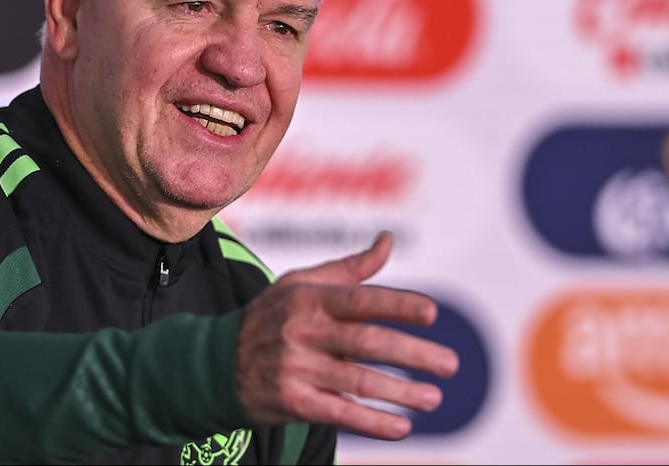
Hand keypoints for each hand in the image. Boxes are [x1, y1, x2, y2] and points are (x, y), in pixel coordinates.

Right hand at [235, 231, 459, 439]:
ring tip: (435, 398)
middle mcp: (302, 331)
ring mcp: (295, 368)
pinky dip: (372, 422)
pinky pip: (338, 414)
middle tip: (451, 364)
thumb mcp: (300, 285)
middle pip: (366, 342)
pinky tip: (401, 428)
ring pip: (357, 381)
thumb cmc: (271, 317)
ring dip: (400, 392)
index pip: (359, 299)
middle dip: (412, 354)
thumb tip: (388, 240)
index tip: (432, 313)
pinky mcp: (292, 401)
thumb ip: (349, 269)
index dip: (396, 305)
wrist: (216, 363)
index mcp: (308, 297)